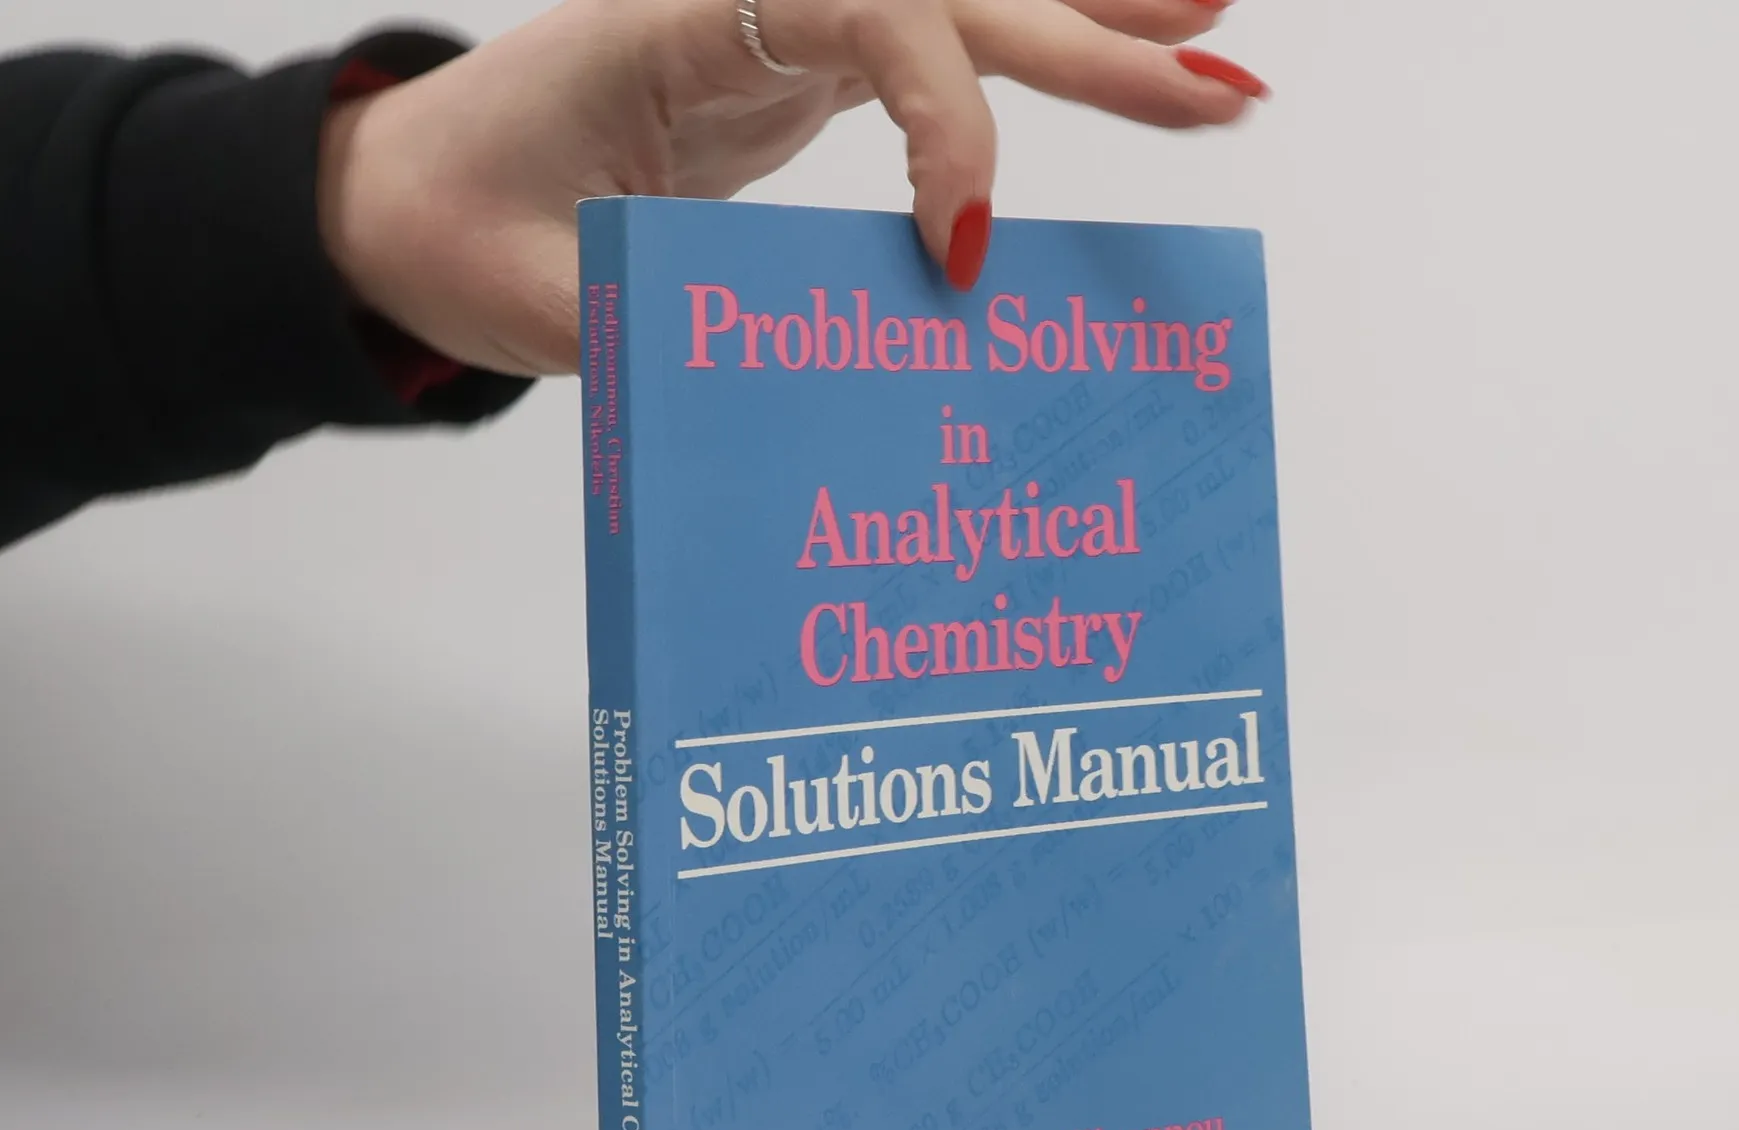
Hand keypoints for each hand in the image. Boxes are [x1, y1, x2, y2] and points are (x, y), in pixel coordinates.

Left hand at [316, 0, 1267, 377]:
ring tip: (1223, 53)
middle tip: (1216, 91)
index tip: (963, 250)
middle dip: (1090, 35)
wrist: (416, 193)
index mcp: (679, 18)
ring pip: (963, 1)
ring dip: (1095, 22)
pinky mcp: (802, 73)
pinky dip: (1029, 68)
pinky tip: (1125, 63)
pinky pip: (939, 53)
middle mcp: (749, 0)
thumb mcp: (546, 297)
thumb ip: (661, 326)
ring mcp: (785, 31)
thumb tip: (796, 384)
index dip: (943, 119)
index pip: (863, 10)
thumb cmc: (462, 225)